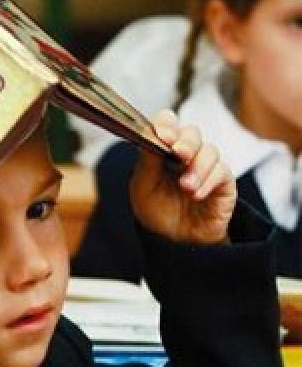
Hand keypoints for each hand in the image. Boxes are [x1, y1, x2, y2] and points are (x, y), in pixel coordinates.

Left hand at [130, 110, 236, 243]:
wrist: (173, 243)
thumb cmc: (156, 212)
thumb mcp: (142, 188)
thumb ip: (146, 161)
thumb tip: (150, 135)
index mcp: (162, 150)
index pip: (168, 124)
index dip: (166, 124)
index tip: (162, 134)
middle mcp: (186, 155)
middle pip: (192, 133)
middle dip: (186, 141)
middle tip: (178, 153)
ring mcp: (205, 167)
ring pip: (209, 150)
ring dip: (197, 167)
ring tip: (185, 187)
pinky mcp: (223, 183)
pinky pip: (222, 171)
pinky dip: (209, 181)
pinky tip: (196, 194)